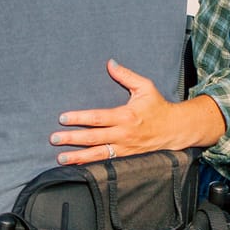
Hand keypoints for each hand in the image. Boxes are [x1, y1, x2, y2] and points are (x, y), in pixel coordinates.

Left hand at [52, 60, 224, 165]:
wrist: (175, 129)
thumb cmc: (158, 106)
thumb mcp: (145, 87)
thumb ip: (126, 75)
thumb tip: (110, 63)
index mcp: (126, 115)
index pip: (98, 117)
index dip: (79, 118)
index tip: (63, 118)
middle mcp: (124, 134)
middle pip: (93, 137)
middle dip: (72, 138)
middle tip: (54, 138)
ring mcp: (125, 148)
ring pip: (98, 154)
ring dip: (78, 157)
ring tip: (60, 158)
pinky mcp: (127, 158)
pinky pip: (106, 163)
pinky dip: (91, 165)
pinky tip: (78, 167)